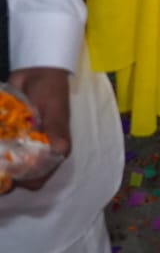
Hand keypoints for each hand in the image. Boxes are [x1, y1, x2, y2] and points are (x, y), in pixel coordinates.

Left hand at [5, 68, 69, 191]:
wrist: (36, 71)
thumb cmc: (51, 89)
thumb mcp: (55, 108)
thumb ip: (56, 128)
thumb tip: (61, 149)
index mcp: (53, 150)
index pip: (37, 179)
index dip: (23, 182)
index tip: (8, 175)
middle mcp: (36, 152)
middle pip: (17, 177)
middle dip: (3, 176)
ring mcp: (20, 146)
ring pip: (4, 167)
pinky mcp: (9, 137)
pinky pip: (1, 150)